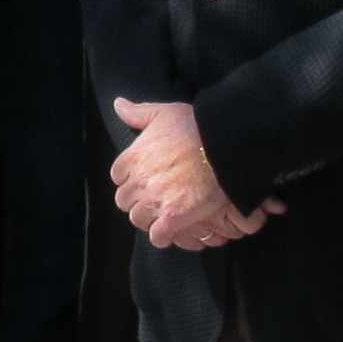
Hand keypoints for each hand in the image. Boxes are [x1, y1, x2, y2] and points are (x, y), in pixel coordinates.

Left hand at [107, 98, 279, 250]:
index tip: (143, 180)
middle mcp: (139, 181)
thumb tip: (118, 104)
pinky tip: (171, 231)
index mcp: (132, 158)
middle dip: (137, 201)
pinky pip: (158, 236)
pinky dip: (162, 236)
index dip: (130, 180)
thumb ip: (137, 113)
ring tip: (162, 215)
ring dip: (148, 219)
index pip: (118, 177)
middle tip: (153, 199)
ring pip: (138, 219)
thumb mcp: (163, 113)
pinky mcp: (173, 218)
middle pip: (125, 201)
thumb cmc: (195, 126)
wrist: (224, 145)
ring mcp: (155, 200)